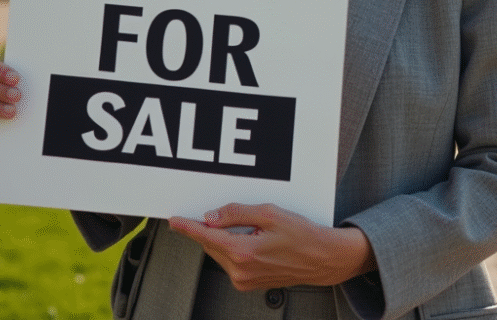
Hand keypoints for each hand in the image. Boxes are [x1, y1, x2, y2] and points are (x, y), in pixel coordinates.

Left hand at [169, 203, 376, 290]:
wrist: (322, 260)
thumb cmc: (302, 235)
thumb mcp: (270, 214)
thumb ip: (237, 213)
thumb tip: (211, 216)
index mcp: (243, 252)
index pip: (205, 236)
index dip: (187, 227)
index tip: (174, 220)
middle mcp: (240, 270)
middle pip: (211, 244)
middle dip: (212, 229)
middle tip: (224, 215)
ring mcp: (244, 280)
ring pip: (220, 253)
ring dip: (224, 239)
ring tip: (251, 229)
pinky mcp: (248, 284)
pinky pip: (230, 262)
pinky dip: (234, 249)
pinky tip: (252, 241)